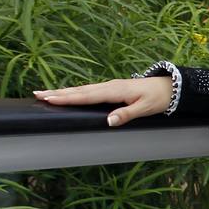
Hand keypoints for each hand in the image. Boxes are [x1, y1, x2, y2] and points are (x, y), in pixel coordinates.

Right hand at [34, 77, 172, 126]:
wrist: (170, 87)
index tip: (50, 99)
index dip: (67, 98)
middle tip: (37, 94)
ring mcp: (110, 86)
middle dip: (58, 93)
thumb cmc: (158, 98)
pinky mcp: (112, 88)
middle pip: (79, 91)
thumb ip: (126, 114)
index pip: (86, 96)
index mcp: (114, 91)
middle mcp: (109, 86)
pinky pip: (89, 90)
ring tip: (46, 93)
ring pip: (83, 89)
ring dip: (64, 91)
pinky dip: (76, 91)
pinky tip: (68, 93)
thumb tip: (108, 121)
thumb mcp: (145, 108)